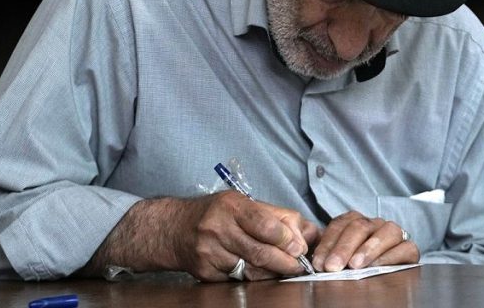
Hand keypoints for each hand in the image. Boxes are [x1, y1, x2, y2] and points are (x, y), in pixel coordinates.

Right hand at [177, 191, 318, 280]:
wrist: (174, 228)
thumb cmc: (215, 213)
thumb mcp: (243, 203)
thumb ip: (277, 216)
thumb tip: (309, 232)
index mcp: (232, 206)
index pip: (266, 225)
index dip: (287, 239)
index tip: (299, 247)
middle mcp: (218, 228)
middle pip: (261, 252)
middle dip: (286, 262)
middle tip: (299, 266)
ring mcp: (210, 252)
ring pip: (251, 270)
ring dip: (273, 273)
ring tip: (284, 270)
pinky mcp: (205, 271)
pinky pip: (237, 280)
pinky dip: (254, 279)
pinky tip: (261, 274)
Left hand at [311, 210, 417, 271]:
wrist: (384, 270)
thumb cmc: (356, 264)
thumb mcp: (340, 256)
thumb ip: (330, 254)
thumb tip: (317, 262)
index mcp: (356, 221)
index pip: (340, 225)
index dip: (328, 243)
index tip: (319, 263)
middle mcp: (375, 224)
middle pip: (360, 227)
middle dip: (344, 247)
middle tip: (332, 266)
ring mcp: (395, 234)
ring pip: (386, 232)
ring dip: (368, 249)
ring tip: (354, 265)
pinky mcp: (410, 249)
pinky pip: (405, 248)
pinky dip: (391, 257)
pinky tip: (377, 266)